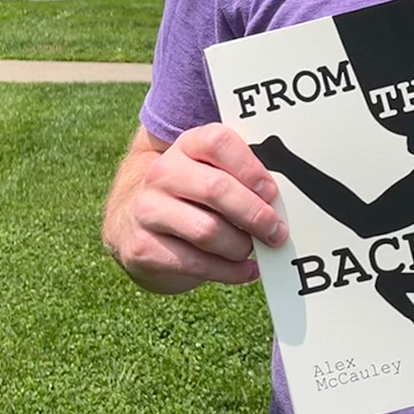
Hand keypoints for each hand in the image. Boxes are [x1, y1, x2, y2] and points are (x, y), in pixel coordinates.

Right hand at [105, 123, 287, 294]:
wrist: (132, 222)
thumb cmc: (192, 195)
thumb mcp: (210, 172)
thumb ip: (240, 175)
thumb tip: (280, 199)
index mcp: (186, 146)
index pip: (218, 142)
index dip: (250, 167)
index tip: (271, 191)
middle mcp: (162, 173)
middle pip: (216, 189)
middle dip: (254, 214)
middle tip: (277, 231)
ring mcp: (148, 210)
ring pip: (207, 231)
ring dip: (241, 246)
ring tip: (254, 250)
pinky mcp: (143, 247)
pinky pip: (196, 263)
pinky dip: (229, 272)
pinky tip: (246, 270)